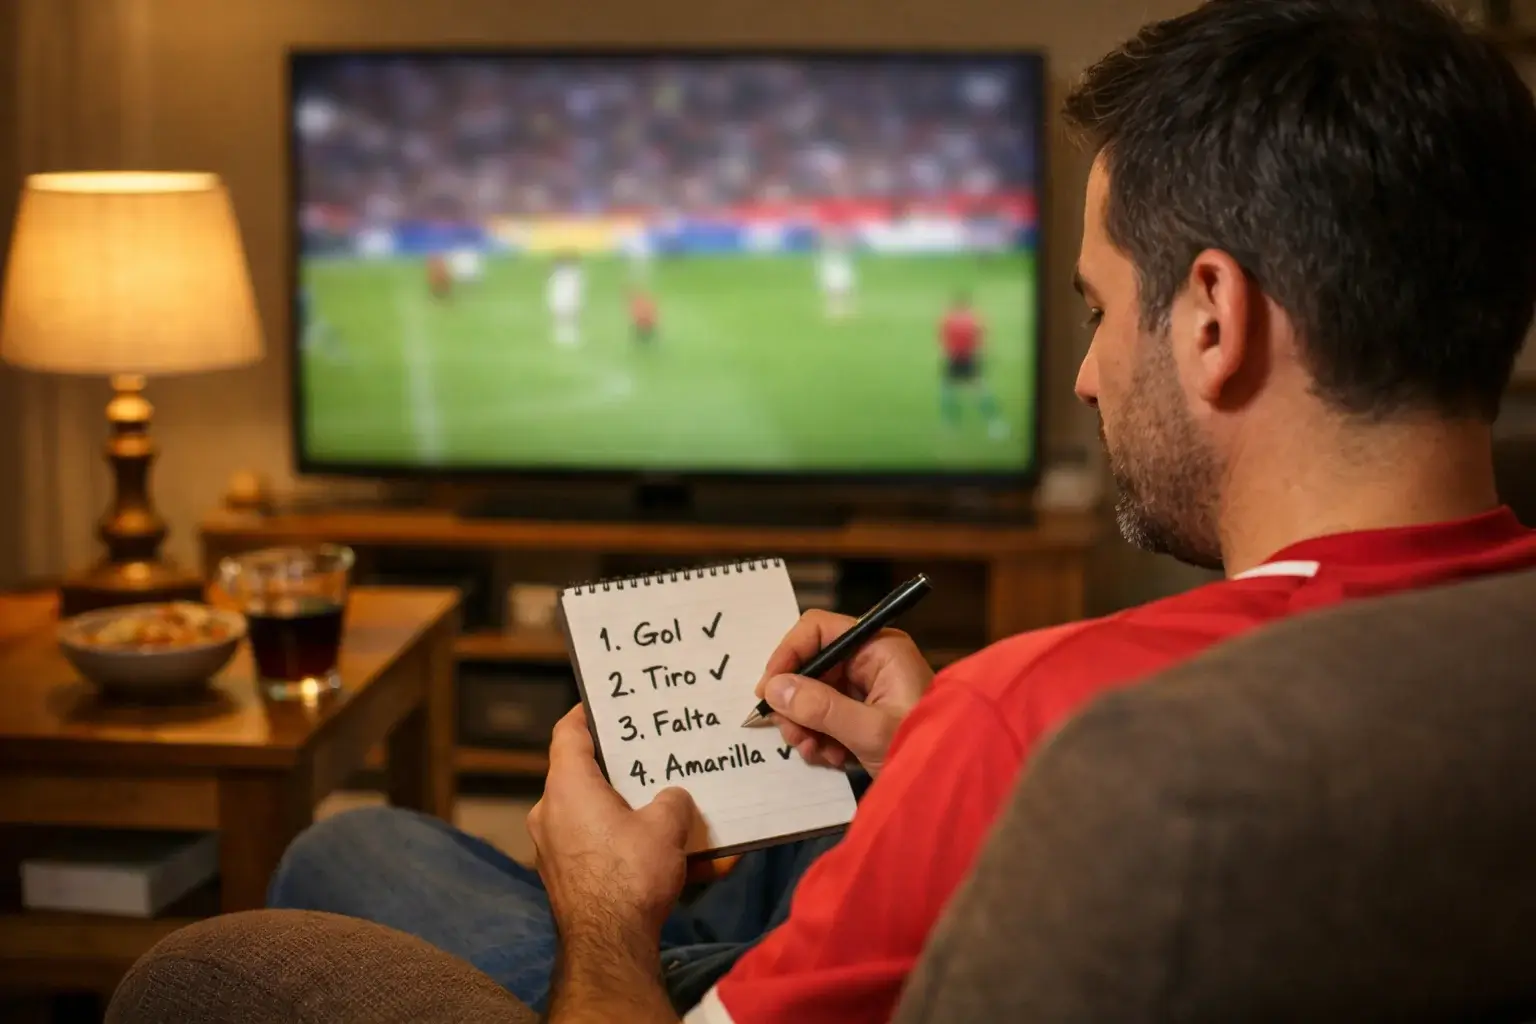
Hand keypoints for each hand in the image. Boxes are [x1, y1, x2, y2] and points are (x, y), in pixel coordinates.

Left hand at [528, 706, 696, 941]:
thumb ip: (672, 799)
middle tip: (654, 756)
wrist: (610, 946)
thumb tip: (672, 800)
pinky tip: (682, 865)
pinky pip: (604, 852)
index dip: (587, 713)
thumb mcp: (666, 825)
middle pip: (586, 776)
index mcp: (567, 786)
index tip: (606, 703)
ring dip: (635, 815)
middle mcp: (551, 813)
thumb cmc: (629, 873)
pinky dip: (635, 851)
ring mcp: (555, 850)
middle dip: (624, 769)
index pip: (568, 733)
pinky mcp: (568, 880)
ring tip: (675, 813)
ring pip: (599, 817)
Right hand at [753, 609, 933, 776]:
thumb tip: (775, 689)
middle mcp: (871, 661)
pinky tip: (833, 758)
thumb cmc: (926, 749)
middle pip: (811, 665)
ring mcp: (866, 688)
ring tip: (814, 751)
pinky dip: (821, 738)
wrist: (949, 785)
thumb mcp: (869, 730)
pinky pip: (825, 716)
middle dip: (795, 702)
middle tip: (792, 734)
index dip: (788, 654)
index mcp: (879, 648)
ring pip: (813, 694)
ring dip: (805, 725)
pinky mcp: (863, 713)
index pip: (819, 629)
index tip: (769, 689)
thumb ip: (820, 708)